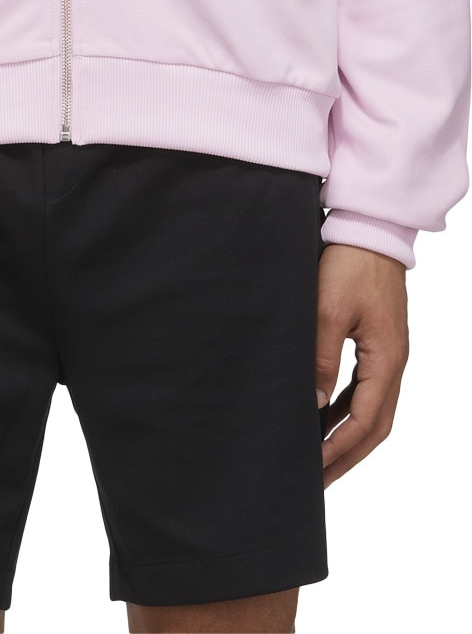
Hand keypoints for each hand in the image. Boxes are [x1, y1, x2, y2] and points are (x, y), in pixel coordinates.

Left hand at [315, 242, 409, 487]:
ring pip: (374, 410)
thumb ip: (322, 360)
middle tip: (318, 480)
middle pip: (376, 426)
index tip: (314, 468)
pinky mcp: (380, 343)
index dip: (339, 448)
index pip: (366, 421)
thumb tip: (314, 405)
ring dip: (350, 436)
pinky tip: (327, 416)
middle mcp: (394, 362)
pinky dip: (350, 410)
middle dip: (348, 456)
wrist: (368, 230)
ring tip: (321, 457)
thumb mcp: (328, 312)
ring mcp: (390, 354)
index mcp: (386, 359)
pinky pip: (368, 389)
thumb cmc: (349, 265)